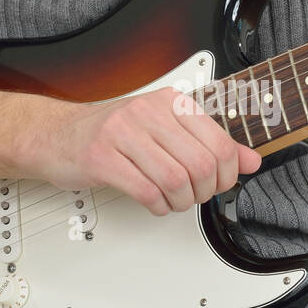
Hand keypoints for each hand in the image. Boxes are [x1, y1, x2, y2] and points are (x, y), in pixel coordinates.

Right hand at [26, 87, 261, 215]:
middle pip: (200, 165)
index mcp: (170, 101)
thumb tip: (252, 160)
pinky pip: (147, 192)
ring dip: (180, 203)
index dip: (226, 174)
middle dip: (203, 192)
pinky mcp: (102, 158)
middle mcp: (148, 111)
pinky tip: (154, 203)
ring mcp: (122, 133)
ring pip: (176, 181)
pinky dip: (158, 207)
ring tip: (172, 201)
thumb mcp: (166, 130)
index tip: (218, 184)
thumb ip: (211, 144)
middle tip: (194, 196)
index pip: (219, 143)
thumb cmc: (112, 135)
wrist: (55, 136)